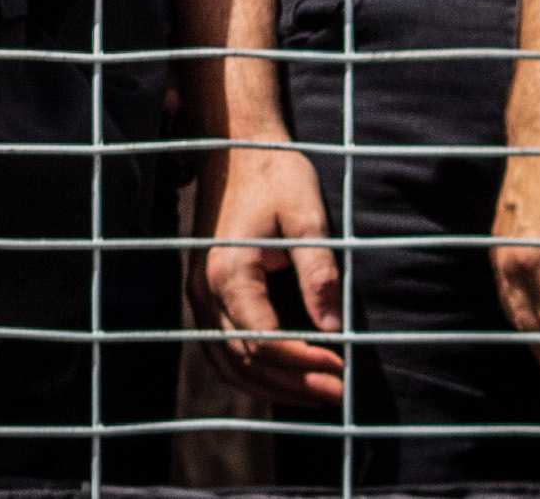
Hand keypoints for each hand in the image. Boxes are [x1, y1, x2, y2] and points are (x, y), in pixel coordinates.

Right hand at [188, 141, 342, 404]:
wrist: (233, 145)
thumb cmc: (275, 174)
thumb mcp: (307, 217)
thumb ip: (318, 273)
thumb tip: (334, 329)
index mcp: (230, 271)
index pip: (265, 340)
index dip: (304, 362)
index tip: (342, 369)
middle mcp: (204, 288)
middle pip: (245, 358)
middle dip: (293, 382)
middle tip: (338, 394)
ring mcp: (198, 292)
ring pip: (228, 359)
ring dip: (270, 384)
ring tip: (316, 393)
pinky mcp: (202, 290)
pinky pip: (219, 345)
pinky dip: (248, 369)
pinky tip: (281, 376)